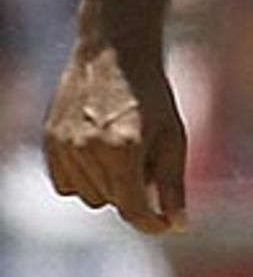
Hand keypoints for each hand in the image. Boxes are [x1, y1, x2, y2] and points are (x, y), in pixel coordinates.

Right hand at [43, 44, 186, 234]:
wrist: (114, 50)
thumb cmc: (151, 92)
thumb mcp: (173, 134)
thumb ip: (173, 183)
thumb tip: (177, 226)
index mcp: (125, 148)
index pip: (133, 209)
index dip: (151, 222)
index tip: (164, 225)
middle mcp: (90, 149)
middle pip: (112, 202)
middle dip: (132, 190)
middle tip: (145, 157)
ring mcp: (66, 145)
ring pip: (88, 196)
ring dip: (107, 184)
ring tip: (122, 147)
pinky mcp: (50, 140)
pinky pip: (66, 184)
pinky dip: (83, 177)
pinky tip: (98, 148)